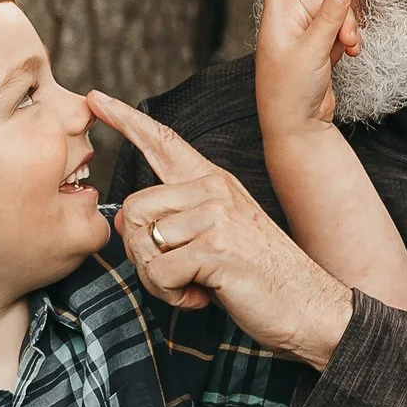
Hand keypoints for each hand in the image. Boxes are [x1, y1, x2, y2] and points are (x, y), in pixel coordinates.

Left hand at [89, 92, 357, 367]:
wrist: (312, 306)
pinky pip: (159, 273)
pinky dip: (172, 295)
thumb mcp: (222, 236)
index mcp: (215, 182)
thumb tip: (124, 223)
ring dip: (157, 279)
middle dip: (140, 253)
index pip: (165, 141)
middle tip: (174, 276)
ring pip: (142, 242)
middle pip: (133, 208)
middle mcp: (214, 189)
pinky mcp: (216, 248)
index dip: (126, 120)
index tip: (94, 99)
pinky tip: (203, 297)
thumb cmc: (264, 278)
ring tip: (193, 286)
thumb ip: (180, 221)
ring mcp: (216, 216)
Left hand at [254, 0, 359, 136]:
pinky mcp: (317, 51)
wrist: (297, 126)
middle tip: (347, 39)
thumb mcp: (312, 50)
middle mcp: (289, 24)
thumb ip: (330, 19)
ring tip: (349, 50)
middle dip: (342, 15)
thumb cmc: (290, 90)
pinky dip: (345, 42)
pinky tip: (348, 55)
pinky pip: (337, 33)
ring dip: (347, 31)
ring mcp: (303, 38)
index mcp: (278, 18)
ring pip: (335, 17)